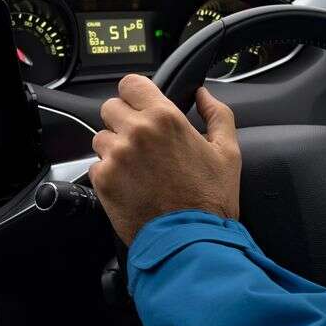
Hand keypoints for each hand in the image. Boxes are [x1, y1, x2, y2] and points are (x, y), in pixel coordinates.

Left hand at [89, 75, 241, 244]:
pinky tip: (131, 185)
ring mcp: (116, 156)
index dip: (135, 94)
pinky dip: (109, 173)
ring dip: (114, 147)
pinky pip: (96, 165)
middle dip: (123, 120)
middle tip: (141, 141)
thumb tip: (204, 94)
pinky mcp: (103, 180)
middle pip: (111, 107)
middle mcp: (136, 132)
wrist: (191, 241)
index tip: (140, 105)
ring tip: (137, 167)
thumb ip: (218, 115)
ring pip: (101, 137)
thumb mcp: (228, 152)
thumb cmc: (211, 201)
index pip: (130, 84)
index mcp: (165, 118)